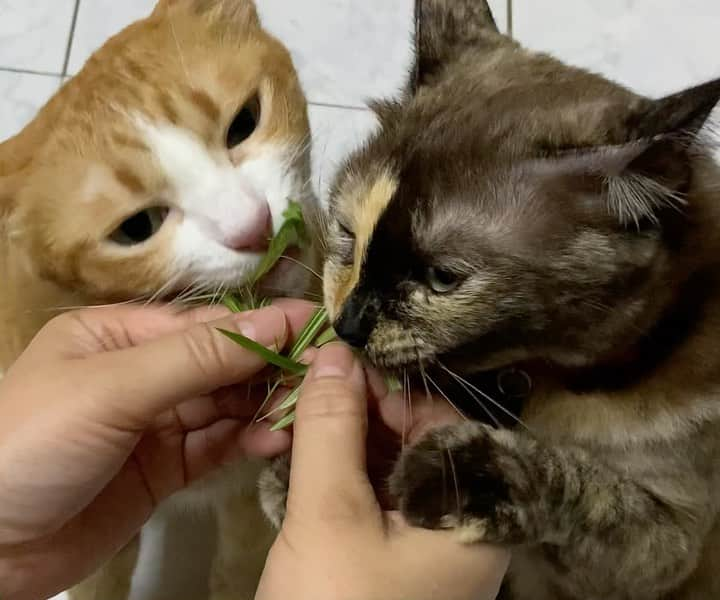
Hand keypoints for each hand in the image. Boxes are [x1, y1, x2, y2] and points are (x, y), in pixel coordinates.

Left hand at [0, 301, 313, 599]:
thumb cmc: (36, 444)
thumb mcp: (112, 389)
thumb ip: (197, 357)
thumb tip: (274, 323)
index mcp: (120, 336)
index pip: (205, 325)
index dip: (260, 325)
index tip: (319, 325)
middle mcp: (143, 373)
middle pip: (222, 364)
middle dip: (270, 368)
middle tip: (327, 372)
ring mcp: (156, 422)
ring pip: (225, 405)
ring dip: (266, 406)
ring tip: (308, 411)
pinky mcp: (166, 468)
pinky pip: (217, 445)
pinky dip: (248, 441)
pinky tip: (277, 440)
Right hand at [256, 344, 509, 599]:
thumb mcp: (328, 515)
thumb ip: (332, 427)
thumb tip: (333, 351)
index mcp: (478, 509)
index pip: (442, 415)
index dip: (387, 383)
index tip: (332, 360)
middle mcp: (466, 521)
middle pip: (417, 437)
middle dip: (357, 410)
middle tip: (302, 387)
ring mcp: (431, 541)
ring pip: (390, 465)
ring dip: (341, 440)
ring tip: (292, 421)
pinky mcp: (398, 556)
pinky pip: (375, 496)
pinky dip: (339, 474)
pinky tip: (300, 459)